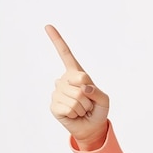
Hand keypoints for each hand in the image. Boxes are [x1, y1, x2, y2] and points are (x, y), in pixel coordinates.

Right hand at [47, 25, 109, 149]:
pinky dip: (76, 113)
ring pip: (75, 98)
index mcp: (76, 74)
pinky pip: (68, 107)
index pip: (66, 55)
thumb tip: (83, 88)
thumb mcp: (104, 99)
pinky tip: (73, 114)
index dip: (57, 41)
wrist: (91, 126)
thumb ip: (97, 91)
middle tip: (87, 103)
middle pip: (80, 83)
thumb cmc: (98, 110)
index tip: (48, 26)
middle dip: (89, 97)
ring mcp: (57, 92)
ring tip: (81, 109)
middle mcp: (64, 80)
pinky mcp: (54, 105)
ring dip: (83, 107)